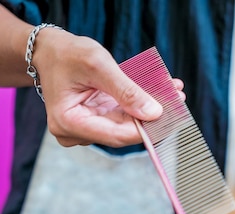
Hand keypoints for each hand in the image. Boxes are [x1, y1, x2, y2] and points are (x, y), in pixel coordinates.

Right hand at [32, 28, 183, 146]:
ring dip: (150, 109)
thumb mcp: (98, 65)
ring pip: (127, 126)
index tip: (169, 114)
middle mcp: (75, 132)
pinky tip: (159, 92)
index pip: (116, 135)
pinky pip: (124, 118)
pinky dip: (140, 105)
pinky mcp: (96, 122)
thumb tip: (153, 113)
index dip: (145, 128)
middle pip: (123, 132)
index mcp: (68, 122)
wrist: (51, 51)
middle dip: (152, 116)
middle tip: (177, 98)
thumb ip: (126, 90)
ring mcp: (86, 129)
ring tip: (173, 91)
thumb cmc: (68, 54)